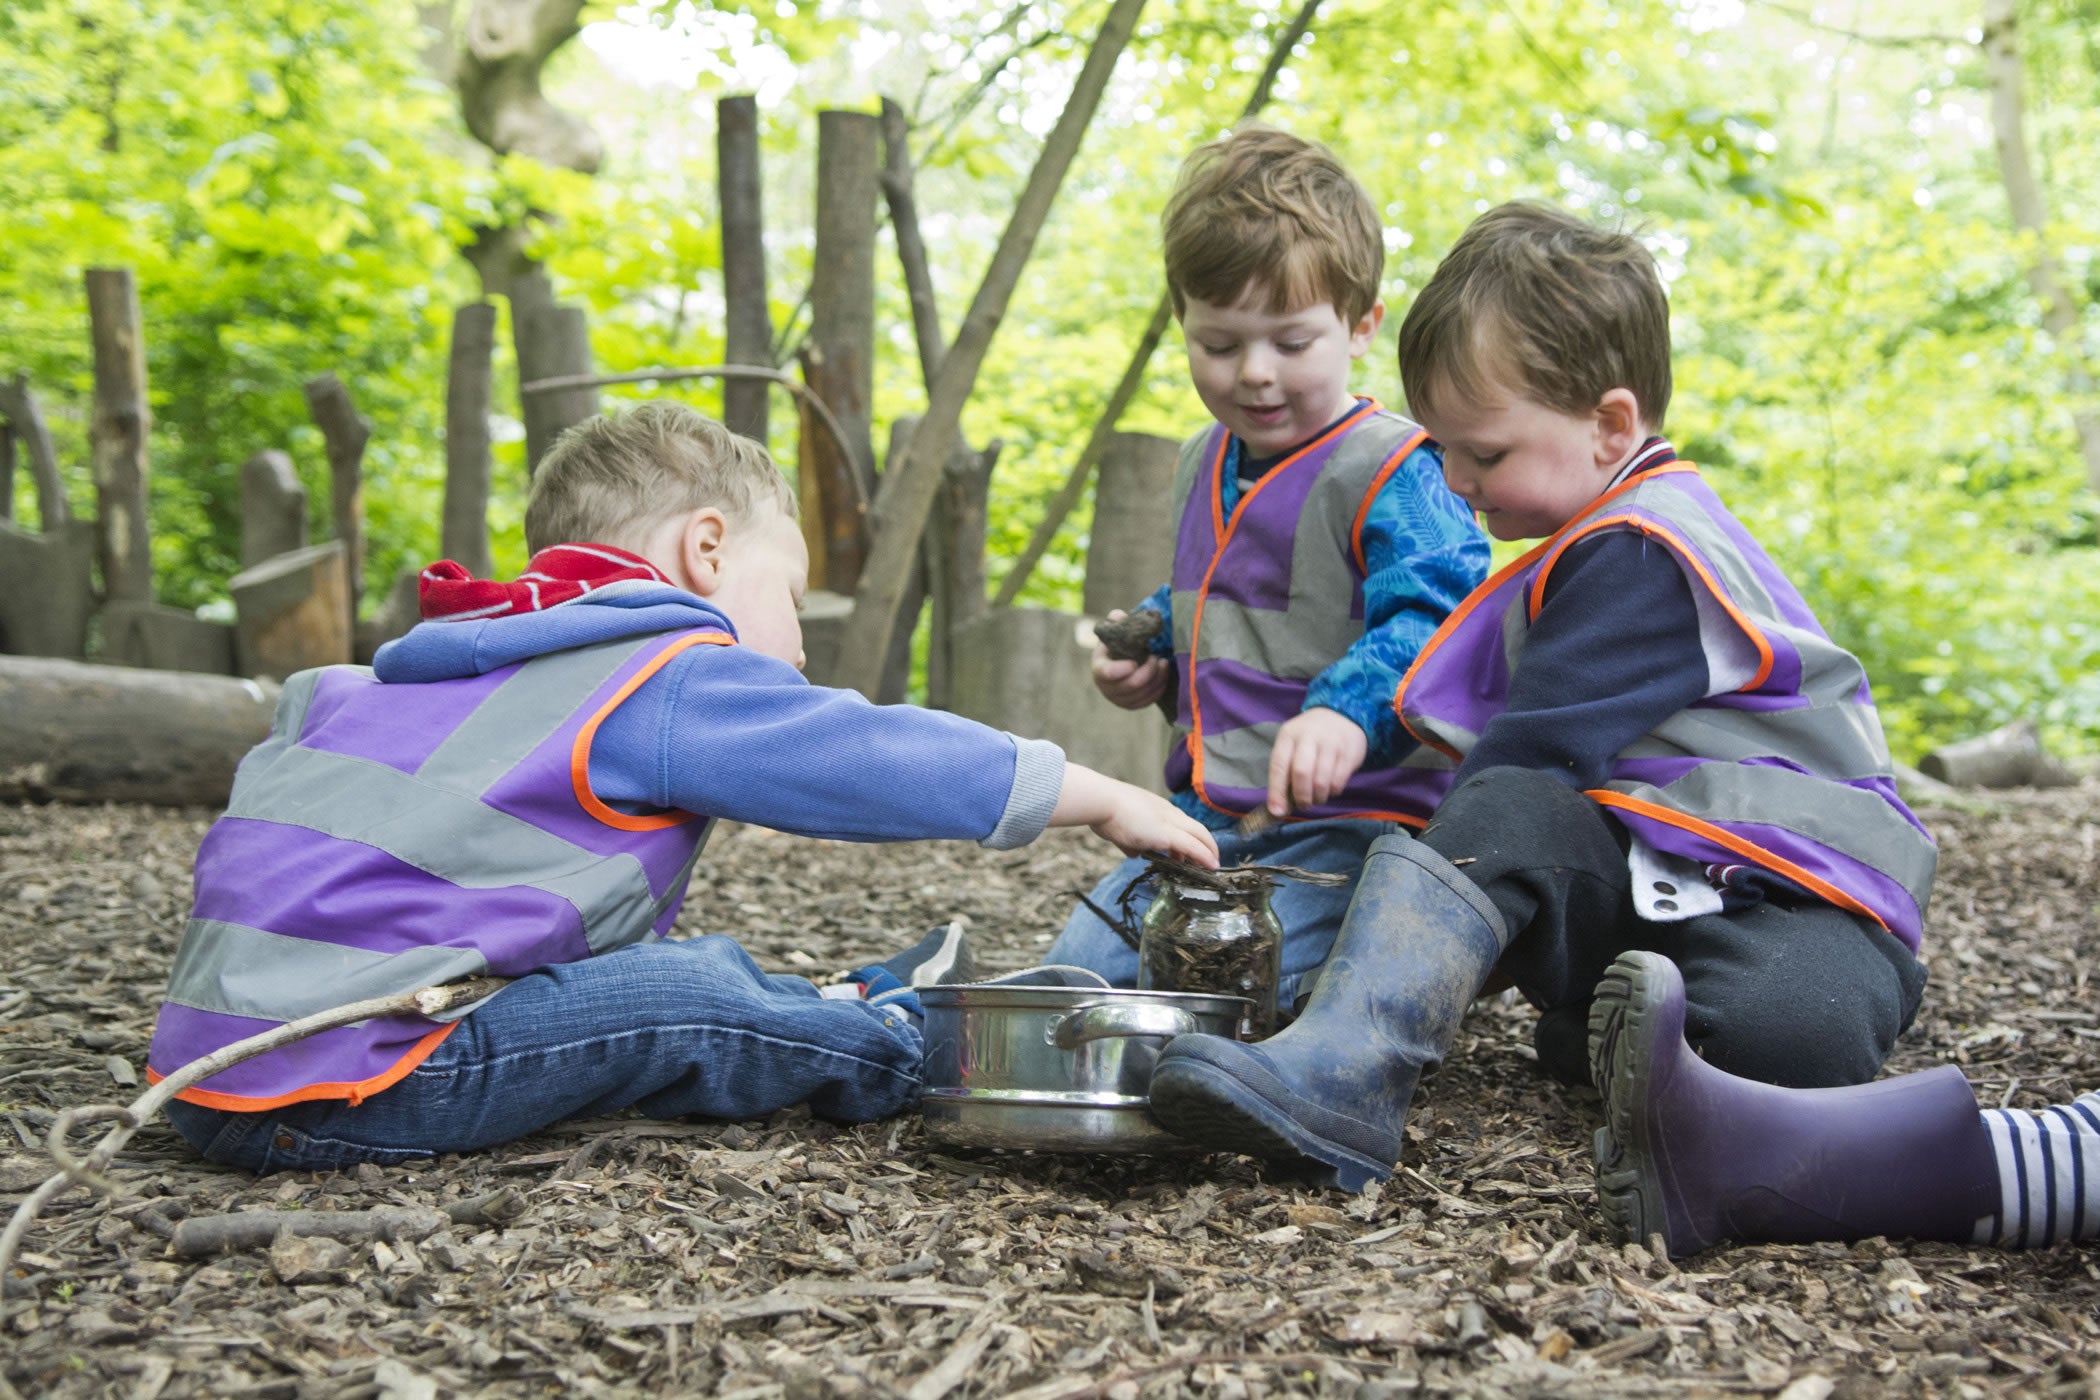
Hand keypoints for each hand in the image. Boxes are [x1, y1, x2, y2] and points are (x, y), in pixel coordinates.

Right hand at [1091, 610, 1170, 709]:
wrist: (1124, 659)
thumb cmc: (1120, 643)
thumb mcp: (1117, 630)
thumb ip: (1117, 621)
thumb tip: (1118, 616)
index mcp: (1099, 666)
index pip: (1105, 673)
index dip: (1120, 670)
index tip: (1134, 661)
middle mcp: (1106, 687)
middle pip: (1128, 686)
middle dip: (1146, 672)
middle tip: (1156, 657)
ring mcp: (1119, 699)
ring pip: (1140, 695)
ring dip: (1156, 679)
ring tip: (1163, 663)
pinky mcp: (1132, 705)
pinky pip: (1147, 701)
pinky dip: (1158, 689)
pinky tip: (1163, 675)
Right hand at [1092, 787, 1220, 868]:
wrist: (1101, 802)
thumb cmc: (1105, 812)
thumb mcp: (1120, 829)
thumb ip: (1130, 842)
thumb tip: (1134, 853)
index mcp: (1157, 808)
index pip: (1181, 822)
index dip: (1189, 837)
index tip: (1189, 852)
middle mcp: (1167, 812)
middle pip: (1196, 828)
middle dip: (1206, 845)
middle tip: (1209, 860)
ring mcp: (1169, 821)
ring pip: (1199, 835)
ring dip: (1208, 851)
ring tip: (1212, 865)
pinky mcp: (1167, 834)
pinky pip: (1193, 846)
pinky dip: (1204, 856)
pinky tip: (1211, 866)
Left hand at [1266, 707, 1368, 815]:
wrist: (1342, 714)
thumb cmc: (1310, 738)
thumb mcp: (1292, 745)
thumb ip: (1285, 771)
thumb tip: (1280, 807)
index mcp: (1288, 735)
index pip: (1279, 766)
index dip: (1277, 792)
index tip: (1278, 812)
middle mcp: (1308, 736)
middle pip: (1301, 773)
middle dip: (1301, 796)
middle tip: (1304, 804)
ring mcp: (1331, 743)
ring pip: (1322, 781)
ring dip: (1318, 797)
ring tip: (1317, 797)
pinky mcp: (1349, 751)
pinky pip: (1338, 781)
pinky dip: (1333, 791)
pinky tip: (1330, 788)